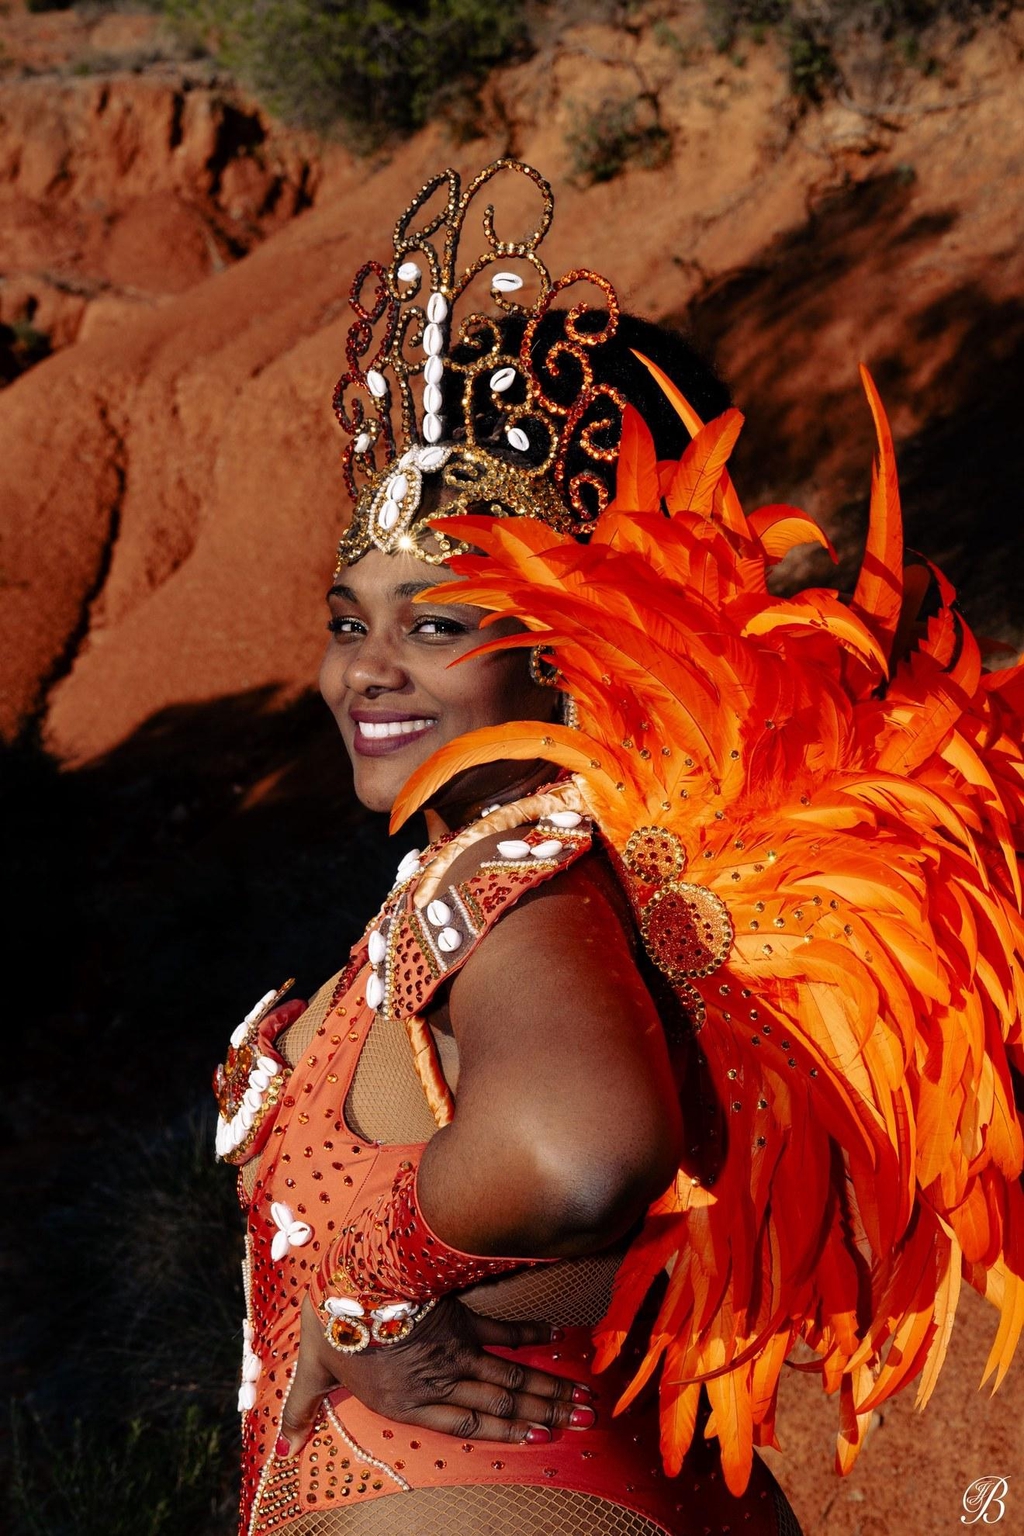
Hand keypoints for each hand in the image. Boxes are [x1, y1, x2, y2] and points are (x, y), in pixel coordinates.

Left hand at [277, 1293, 595, 1454]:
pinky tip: (557, 1335)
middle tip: (581, 1420)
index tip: (539, 1436)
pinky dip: (530, 1331)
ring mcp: (455, 1348)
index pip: (469, 1423)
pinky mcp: (459, 1315)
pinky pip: (502, 1327)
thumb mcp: (311, 1371)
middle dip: (543, 1411)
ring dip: (548, 1385)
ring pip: (510, 1373)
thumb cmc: (330, 1327)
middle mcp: (441, 1380)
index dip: (505, 1431)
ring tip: (582, 1398)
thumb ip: (302, 1410)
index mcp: (409, 1401)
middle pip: (502, 1401)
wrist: (352, 1284)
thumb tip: (284, 1451)